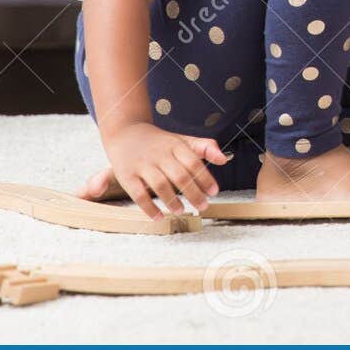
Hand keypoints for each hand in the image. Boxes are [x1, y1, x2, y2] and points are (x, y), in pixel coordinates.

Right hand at [103, 123, 228, 220]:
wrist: (125, 132)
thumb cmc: (159, 141)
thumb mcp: (182, 139)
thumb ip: (205, 147)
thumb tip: (224, 159)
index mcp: (175, 145)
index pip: (193, 162)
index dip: (205, 178)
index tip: (214, 192)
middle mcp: (159, 154)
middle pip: (179, 175)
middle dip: (193, 193)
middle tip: (203, 206)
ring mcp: (142, 165)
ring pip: (160, 185)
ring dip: (172, 200)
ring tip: (182, 211)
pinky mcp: (127, 175)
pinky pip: (138, 194)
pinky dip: (149, 208)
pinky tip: (159, 217)